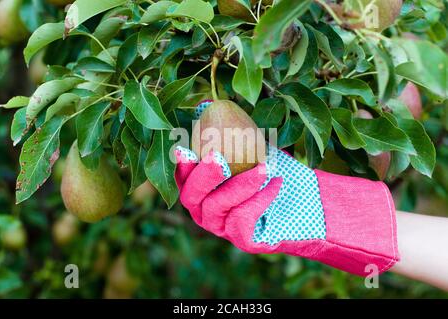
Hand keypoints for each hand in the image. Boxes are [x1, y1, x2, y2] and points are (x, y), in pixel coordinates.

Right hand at [175, 145, 398, 275]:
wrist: (307, 201)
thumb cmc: (273, 171)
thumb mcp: (253, 147)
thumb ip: (230, 129)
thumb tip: (209, 101)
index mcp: (202, 189)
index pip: (183, 178)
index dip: (181, 165)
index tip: (185, 148)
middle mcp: (205, 210)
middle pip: (191, 196)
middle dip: (204, 176)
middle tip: (219, 157)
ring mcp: (223, 227)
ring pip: (217, 207)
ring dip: (240, 184)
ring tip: (264, 167)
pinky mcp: (243, 240)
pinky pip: (242, 220)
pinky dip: (258, 200)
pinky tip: (276, 184)